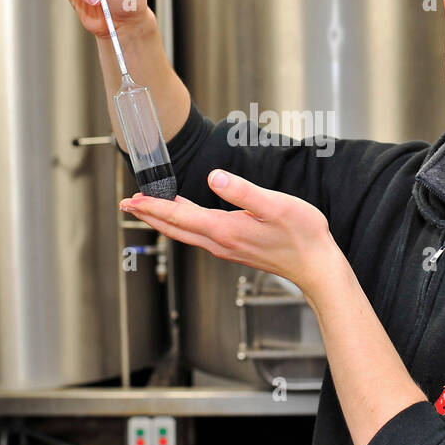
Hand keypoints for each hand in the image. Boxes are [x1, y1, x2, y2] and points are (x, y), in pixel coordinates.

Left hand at [119, 169, 339, 295]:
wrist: (316, 267)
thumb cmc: (302, 235)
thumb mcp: (275, 205)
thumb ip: (243, 191)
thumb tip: (214, 177)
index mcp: (224, 230)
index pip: (179, 216)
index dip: (153, 206)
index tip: (131, 199)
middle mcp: (220, 243)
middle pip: (175, 228)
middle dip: (149, 215)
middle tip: (127, 204)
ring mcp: (226, 249)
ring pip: (185, 233)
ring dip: (164, 221)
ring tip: (147, 209)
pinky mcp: (235, 249)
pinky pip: (198, 236)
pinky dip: (182, 225)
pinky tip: (184, 217)